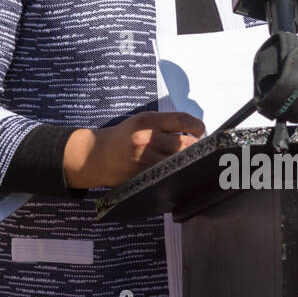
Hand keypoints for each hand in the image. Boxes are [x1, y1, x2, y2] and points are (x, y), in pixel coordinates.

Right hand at [63, 111, 203, 189]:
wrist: (97, 156)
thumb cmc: (122, 137)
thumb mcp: (141, 121)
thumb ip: (165, 124)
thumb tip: (194, 131)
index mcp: (148, 121)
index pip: (183, 120)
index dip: (198, 126)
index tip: (200, 130)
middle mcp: (148, 139)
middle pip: (186, 144)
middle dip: (195, 146)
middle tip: (195, 147)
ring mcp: (147, 160)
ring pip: (180, 161)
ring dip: (186, 160)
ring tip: (184, 158)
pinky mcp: (145, 176)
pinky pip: (169, 174)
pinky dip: (175, 172)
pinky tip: (173, 169)